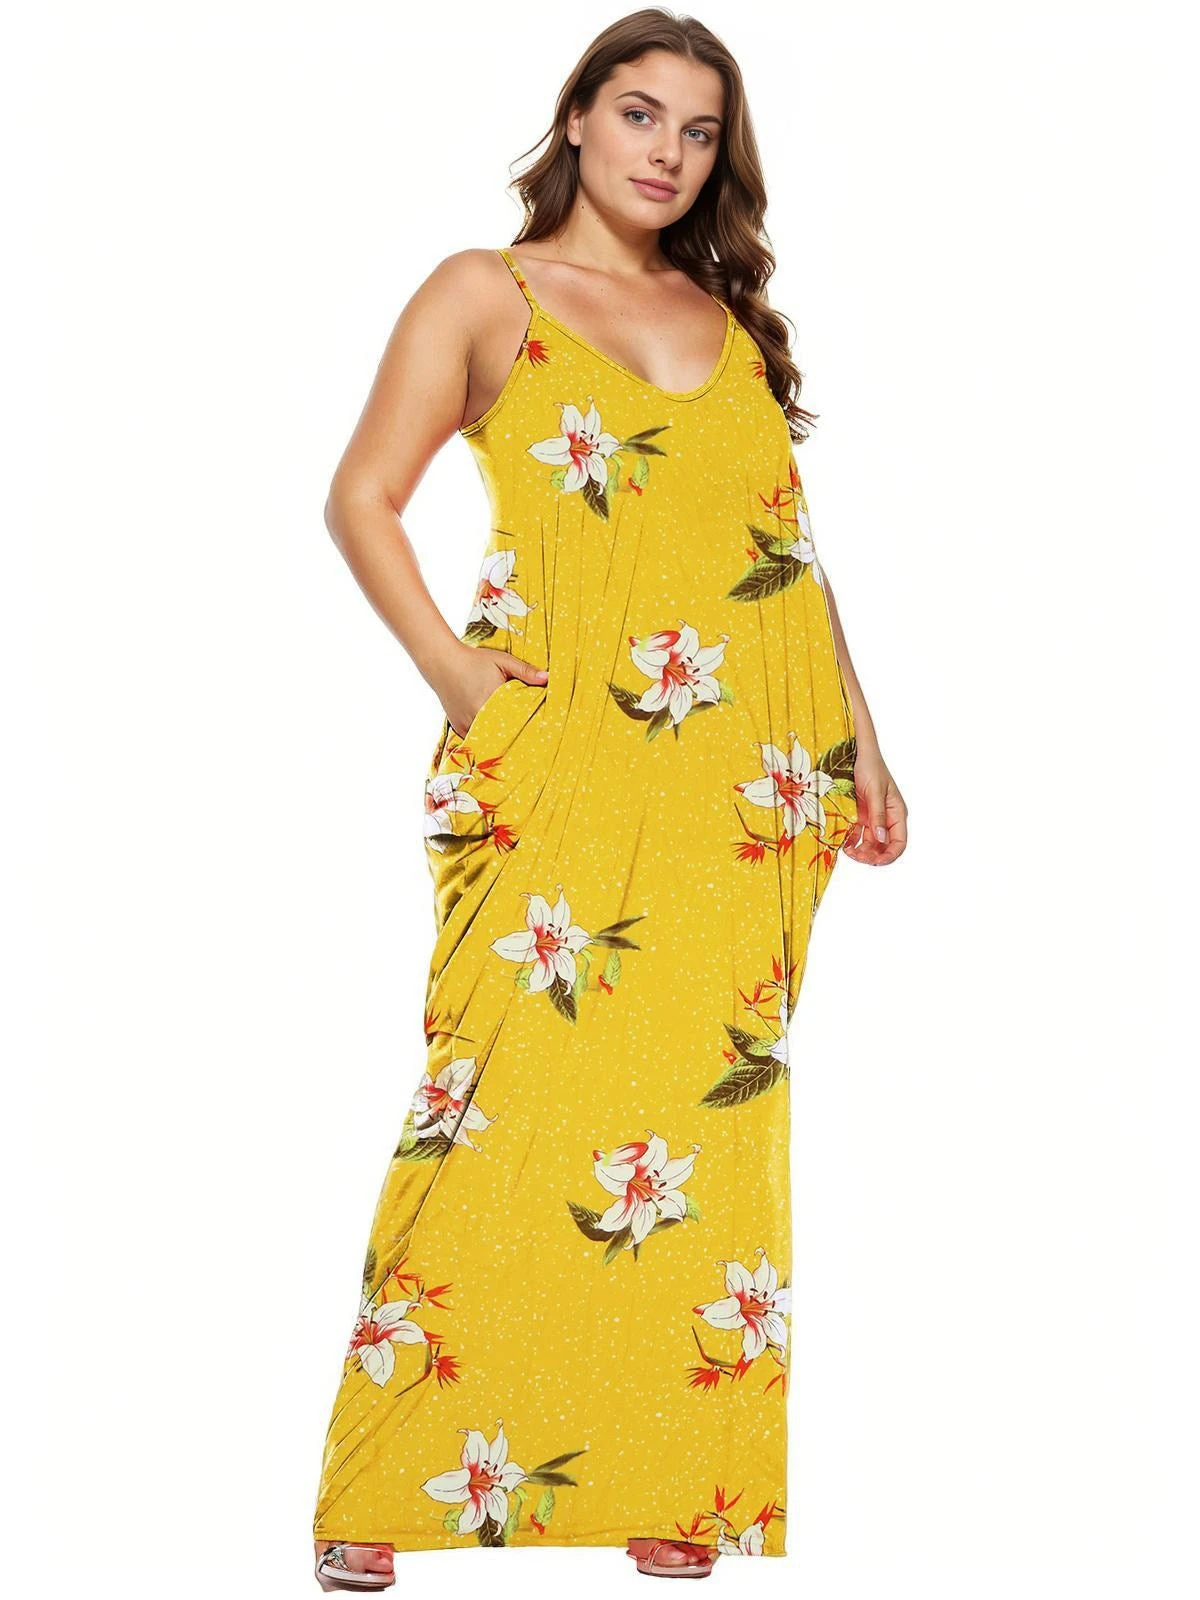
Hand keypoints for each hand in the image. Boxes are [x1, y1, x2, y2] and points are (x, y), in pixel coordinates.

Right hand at [440, 645, 548, 737]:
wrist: (442, 662)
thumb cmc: (474, 660)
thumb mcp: (502, 661)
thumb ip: (525, 670)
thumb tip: (548, 678)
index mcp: (491, 700)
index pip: (516, 721)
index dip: (527, 727)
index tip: (538, 733)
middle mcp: (477, 716)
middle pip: (502, 733)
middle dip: (515, 736)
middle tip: (530, 744)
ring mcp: (466, 723)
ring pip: (487, 739)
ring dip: (498, 740)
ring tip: (514, 745)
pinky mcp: (458, 726)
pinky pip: (474, 738)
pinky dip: (484, 738)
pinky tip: (494, 739)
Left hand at [841, 746, 906, 864]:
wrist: (858, 754)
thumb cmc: (871, 768)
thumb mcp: (875, 792)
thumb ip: (877, 816)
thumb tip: (881, 839)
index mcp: (897, 814)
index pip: (899, 842)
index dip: (889, 856)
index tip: (875, 862)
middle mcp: (887, 819)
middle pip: (884, 846)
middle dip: (872, 856)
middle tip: (857, 857)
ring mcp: (874, 818)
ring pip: (871, 843)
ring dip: (861, 851)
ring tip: (848, 852)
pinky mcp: (861, 816)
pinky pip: (858, 835)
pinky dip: (852, 842)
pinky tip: (844, 844)